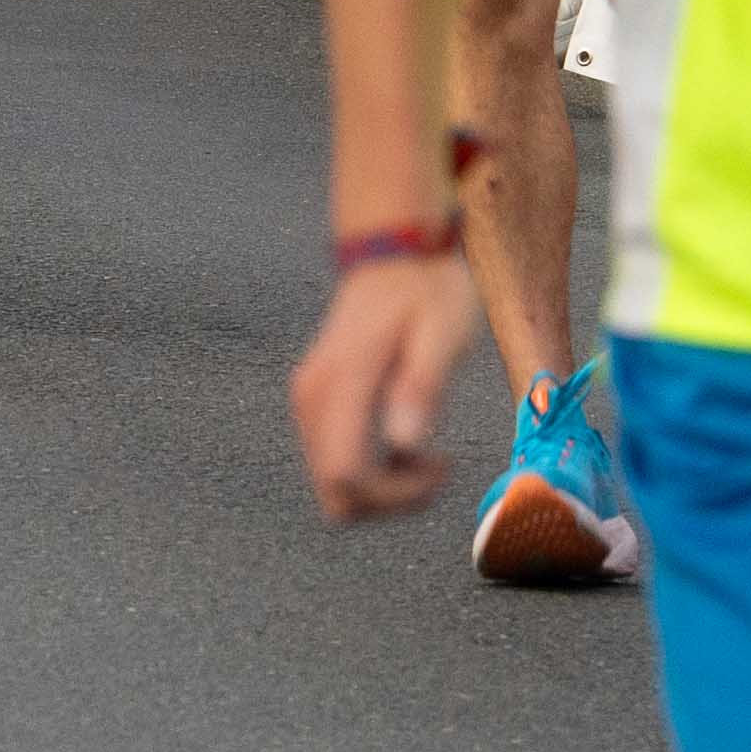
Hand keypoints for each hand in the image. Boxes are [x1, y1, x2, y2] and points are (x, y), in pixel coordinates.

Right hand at [292, 248, 484, 520]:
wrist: (396, 252)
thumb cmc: (427, 290)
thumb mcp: (441, 335)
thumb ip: (421, 389)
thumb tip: (404, 445)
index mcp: (340, 382)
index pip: (347, 475)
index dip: (396, 494)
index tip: (441, 464)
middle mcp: (312, 398)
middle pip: (334, 494)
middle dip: (390, 500)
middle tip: (434, 464)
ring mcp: (309, 402)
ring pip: (332, 485)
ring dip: (383, 486)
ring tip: (424, 450)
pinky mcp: (316, 403)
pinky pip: (335, 462)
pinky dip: (372, 469)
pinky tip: (404, 438)